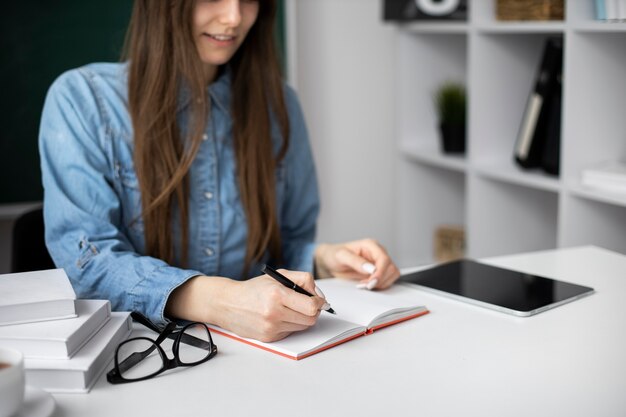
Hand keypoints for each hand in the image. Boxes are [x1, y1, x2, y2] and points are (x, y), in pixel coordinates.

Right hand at [166, 270, 326, 342]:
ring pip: (302, 327)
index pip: (311, 306)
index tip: (318, 300)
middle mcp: (274, 313)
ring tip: (291, 309)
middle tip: (308, 304)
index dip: (319, 303)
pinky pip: (290, 332)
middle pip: (310, 319)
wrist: (228, 303)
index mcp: (277, 294)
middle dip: (313, 312)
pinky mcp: (268, 338)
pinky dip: (290, 325)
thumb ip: (303, 279)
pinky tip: (279, 316)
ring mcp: (270, 327)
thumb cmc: (254, 289)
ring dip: (302, 318)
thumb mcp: (278, 275)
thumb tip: (319, 294)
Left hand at [314, 238, 399, 289]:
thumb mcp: (341, 256)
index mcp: (371, 245)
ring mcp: (380, 262)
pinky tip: (367, 284)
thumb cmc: (335, 255)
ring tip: (365, 284)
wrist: (331, 261)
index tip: (372, 283)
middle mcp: (378, 252)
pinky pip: (388, 279)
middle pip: (391, 268)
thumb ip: (356, 261)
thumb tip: (371, 268)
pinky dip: (380, 285)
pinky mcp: (380, 271)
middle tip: (364, 285)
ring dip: (381, 283)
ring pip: (392, 274)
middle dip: (379, 280)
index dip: (380, 273)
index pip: (384, 259)